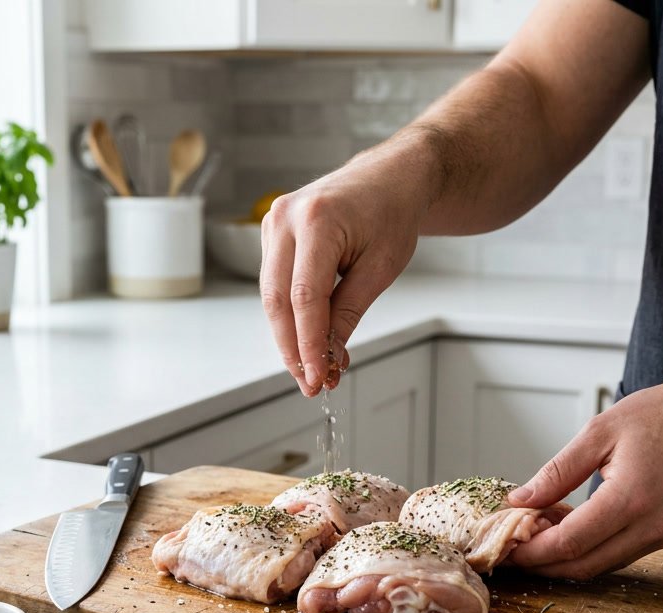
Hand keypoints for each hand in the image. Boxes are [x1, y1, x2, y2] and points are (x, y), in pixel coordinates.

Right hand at [259, 138, 433, 395]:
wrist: (390, 177)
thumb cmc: (391, 215)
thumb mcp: (380, 269)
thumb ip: (348, 314)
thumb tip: (328, 359)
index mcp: (318, 221)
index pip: (305, 299)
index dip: (308, 345)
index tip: (319, 379)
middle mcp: (285, 218)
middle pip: (278, 300)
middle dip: (293, 349)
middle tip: (312, 384)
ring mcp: (272, 222)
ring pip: (271, 296)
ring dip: (290, 337)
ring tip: (314, 369)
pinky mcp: (271, 232)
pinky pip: (275, 284)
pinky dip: (291, 315)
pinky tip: (308, 340)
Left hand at [504, 373, 662, 579]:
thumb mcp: (599, 432)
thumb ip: (557, 472)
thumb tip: (520, 500)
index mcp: (631, 498)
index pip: (570, 542)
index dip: (533, 551)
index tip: (505, 546)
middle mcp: (650, 526)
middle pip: (583, 565)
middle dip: (542, 563)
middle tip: (511, 548)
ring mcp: (661, 535)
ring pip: (600, 565)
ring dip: (564, 558)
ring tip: (533, 534)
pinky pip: (617, 554)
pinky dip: (588, 549)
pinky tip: (565, 528)